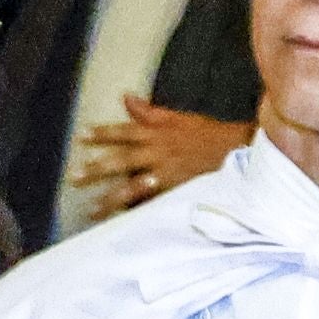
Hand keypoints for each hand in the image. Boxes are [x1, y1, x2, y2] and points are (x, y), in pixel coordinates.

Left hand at [75, 99, 251, 210]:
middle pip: (123, 159)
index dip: (103, 134)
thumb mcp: (181, 119)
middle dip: (97, 168)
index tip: (80, 137)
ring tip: (92, 210)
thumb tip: (126, 98)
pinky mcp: (178, 191)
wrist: (244, 151)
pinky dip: (139, 212)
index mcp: (159, 133)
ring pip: (134, 186)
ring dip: (112, 198)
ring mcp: (168, 173)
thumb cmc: (211, 136)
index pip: (126, 131)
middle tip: (74, 177)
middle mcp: (160, 152)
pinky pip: (154, 203)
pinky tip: (123, 221)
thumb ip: (150, 112)